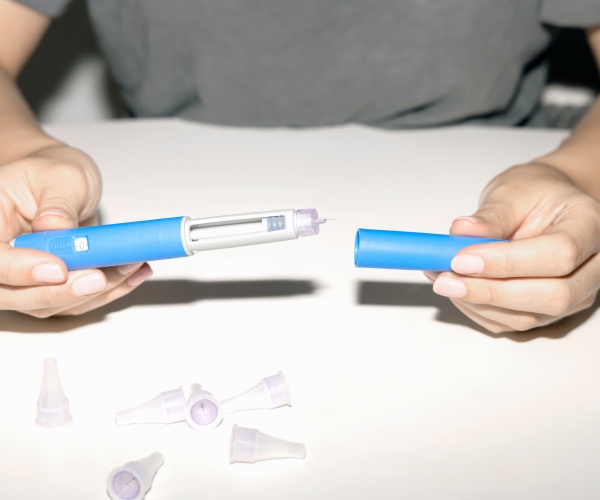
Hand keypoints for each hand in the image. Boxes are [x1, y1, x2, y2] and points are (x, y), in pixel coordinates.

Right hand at [0, 144, 152, 317]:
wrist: (62, 185)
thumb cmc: (53, 174)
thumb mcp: (61, 175)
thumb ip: (58, 202)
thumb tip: (55, 225)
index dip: (19, 270)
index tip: (58, 269)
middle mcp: (0, 255)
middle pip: (12, 294)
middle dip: (60, 292)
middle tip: (99, 279)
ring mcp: (22, 278)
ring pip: (47, 305)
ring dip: (93, 294)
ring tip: (129, 266)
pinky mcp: (48, 288)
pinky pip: (73, 303)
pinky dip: (106, 293)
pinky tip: (132, 274)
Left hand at [424, 162, 599, 332]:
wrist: (547, 208)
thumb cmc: (536, 195)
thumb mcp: (514, 191)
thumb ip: (491, 215)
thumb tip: (461, 233)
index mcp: (590, 227)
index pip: (559, 253)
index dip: (507, 262)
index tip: (461, 259)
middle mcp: (592, 268)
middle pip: (551, 296)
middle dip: (490, 292)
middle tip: (445, 279)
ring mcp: (573, 296)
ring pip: (527, 317)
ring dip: (476, 302)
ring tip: (441, 278)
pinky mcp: (546, 312)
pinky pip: (509, 323)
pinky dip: (474, 308)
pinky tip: (454, 286)